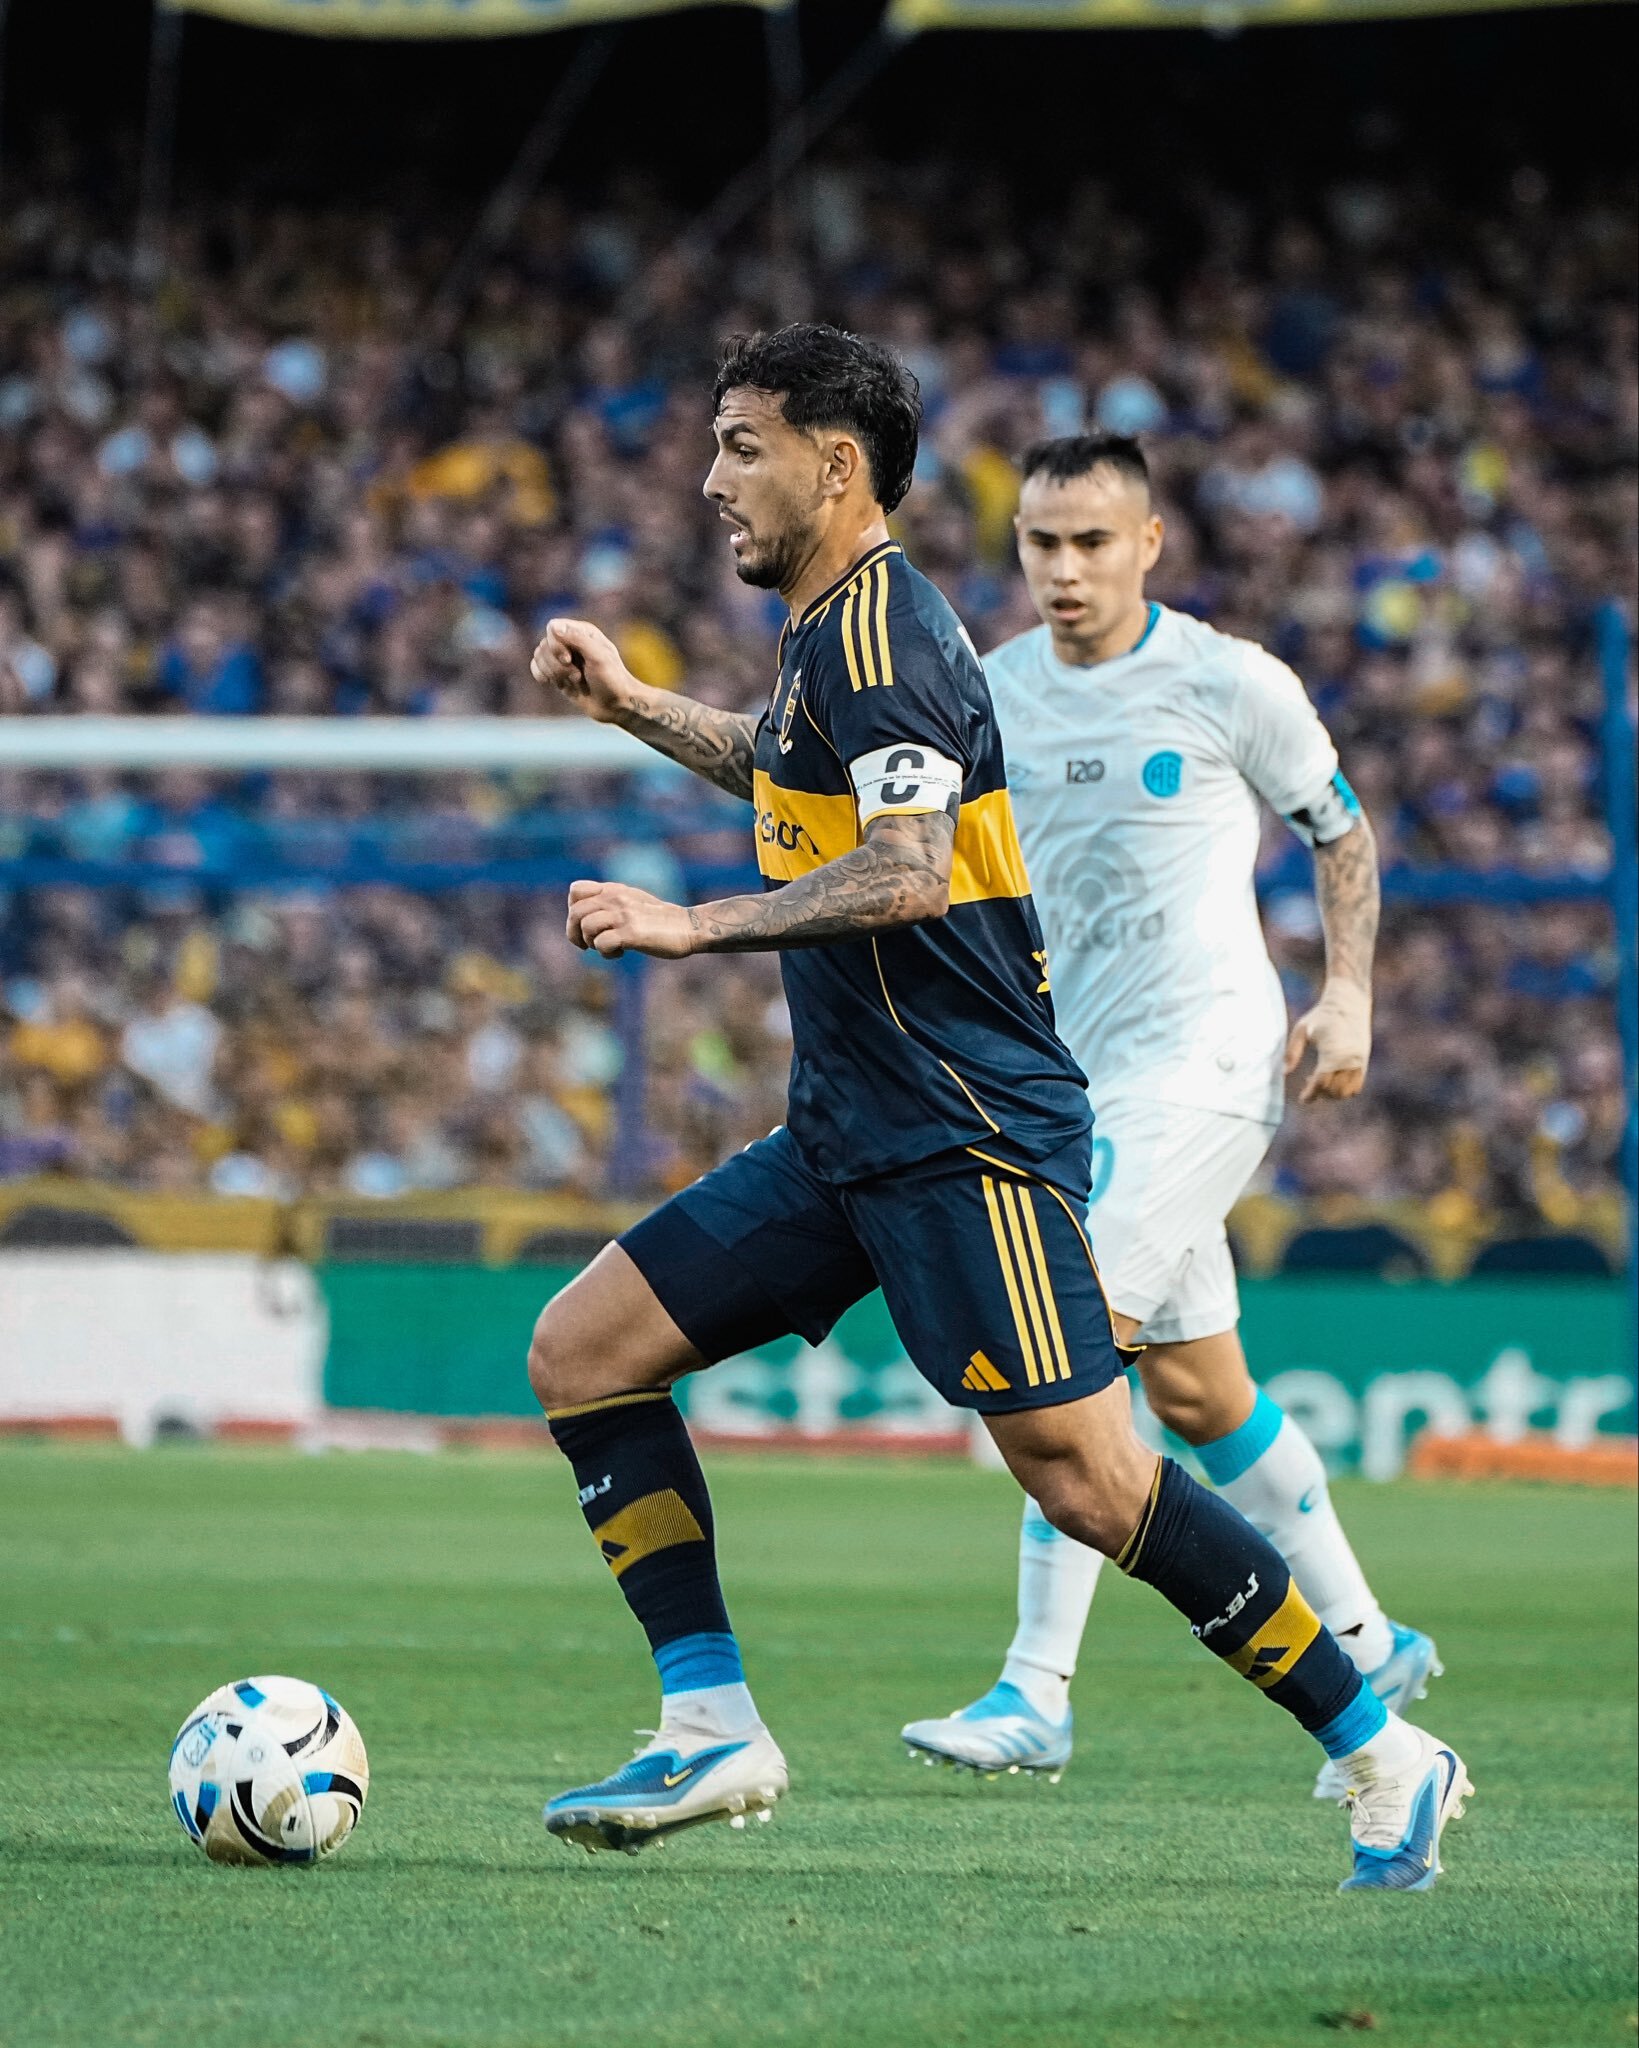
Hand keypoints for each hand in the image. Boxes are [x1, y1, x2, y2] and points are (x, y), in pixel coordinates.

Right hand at [530, 617, 637, 724]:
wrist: (616, 705)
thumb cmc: (612, 679)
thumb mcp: (599, 657)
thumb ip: (577, 639)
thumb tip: (553, 627)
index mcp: (582, 632)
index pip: (553, 628)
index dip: (556, 644)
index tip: (568, 659)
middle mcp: (571, 642)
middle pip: (544, 645)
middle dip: (557, 664)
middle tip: (577, 676)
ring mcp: (563, 658)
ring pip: (539, 657)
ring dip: (554, 673)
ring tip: (575, 681)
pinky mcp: (558, 674)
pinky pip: (536, 667)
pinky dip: (542, 675)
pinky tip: (555, 683)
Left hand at [566, 879, 696, 959]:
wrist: (689, 927)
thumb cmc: (661, 920)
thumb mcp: (633, 902)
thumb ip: (611, 902)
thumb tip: (586, 916)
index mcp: (614, 890)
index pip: (575, 891)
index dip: (573, 911)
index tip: (584, 925)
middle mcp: (616, 898)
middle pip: (575, 913)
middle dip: (574, 934)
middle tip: (587, 946)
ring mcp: (624, 915)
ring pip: (586, 927)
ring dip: (592, 944)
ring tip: (608, 948)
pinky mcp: (632, 933)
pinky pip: (602, 943)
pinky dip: (606, 954)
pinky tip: (621, 954)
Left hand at [1284, 979, 1371, 1104]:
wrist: (1349, 1001)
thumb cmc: (1322, 1015)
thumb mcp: (1301, 1030)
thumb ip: (1292, 1052)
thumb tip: (1284, 1073)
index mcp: (1333, 1053)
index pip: (1321, 1083)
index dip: (1310, 1094)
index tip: (1302, 1099)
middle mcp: (1349, 1060)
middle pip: (1335, 1091)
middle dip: (1321, 1094)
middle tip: (1308, 1084)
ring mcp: (1359, 1061)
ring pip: (1348, 1092)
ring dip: (1333, 1094)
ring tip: (1320, 1082)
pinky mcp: (1364, 1061)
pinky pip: (1357, 1085)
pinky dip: (1345, 1090)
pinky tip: (1332, 1079)